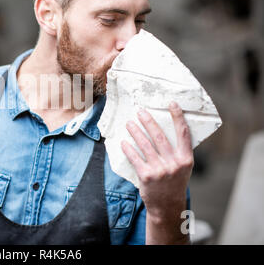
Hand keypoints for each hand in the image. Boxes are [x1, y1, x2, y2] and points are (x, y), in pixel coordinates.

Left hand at [121, 101, 193, 219]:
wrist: (167, 206)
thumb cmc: (174, 183)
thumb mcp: (183, 168)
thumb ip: (178, 151)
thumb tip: (166, 129)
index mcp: (186, 159)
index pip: (183, 133)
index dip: (178, 117)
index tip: (172, 104)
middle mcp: (174, 163)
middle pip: (159, 136)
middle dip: (148, 121)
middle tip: (140, 111)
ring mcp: (160, 170)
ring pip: (145, 145)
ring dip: (135, 132)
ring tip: (129, 124)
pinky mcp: (146, 175)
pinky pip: (135, 157)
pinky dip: (128, 149)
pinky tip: (124, 142)